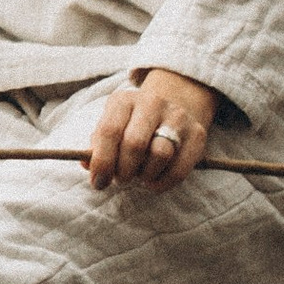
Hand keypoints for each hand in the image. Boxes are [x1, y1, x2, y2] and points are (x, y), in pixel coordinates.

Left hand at [88, 68, 216, 194]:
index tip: (98, 182)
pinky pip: (179, 169)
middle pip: (135, 144)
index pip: (109, 131)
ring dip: (144, 175)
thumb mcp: (113, 124)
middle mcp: (151, 103)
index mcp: (124, 100)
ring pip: (160, 155)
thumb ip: (98, 144)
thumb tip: (86, 165)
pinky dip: (162, 183)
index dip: (102, 161)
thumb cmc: (133, 122)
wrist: (174, 102)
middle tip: (120, 179)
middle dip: (123, 170)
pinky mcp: (197, 134)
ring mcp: (177, 117)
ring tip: (138, 176)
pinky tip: (153, 181)